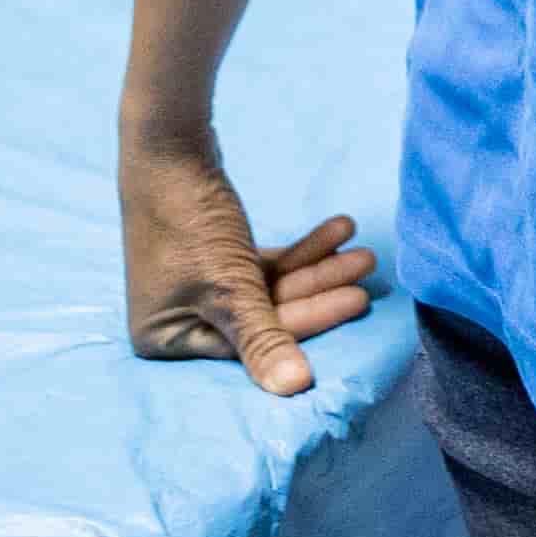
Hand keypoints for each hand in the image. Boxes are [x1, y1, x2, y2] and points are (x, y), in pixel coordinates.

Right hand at [121, 137, 374, 394]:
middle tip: (368, 264)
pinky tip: (338, 230)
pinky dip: (301, 251)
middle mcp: (180, 319)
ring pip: (273, 287)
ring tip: (364, 248)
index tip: (357, 299)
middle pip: (267, 314)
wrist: (167, 146)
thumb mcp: (228, 286)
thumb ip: (262, 339)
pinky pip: (267, 265)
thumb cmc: (188, 221)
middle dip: (321, 287)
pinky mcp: (217, 258)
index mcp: (168, 339)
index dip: (310, 321)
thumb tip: (295, 390)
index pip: (252, 343)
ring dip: (319, 266)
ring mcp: (199, 287)